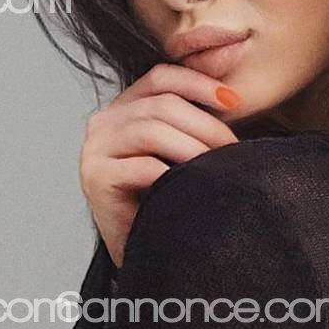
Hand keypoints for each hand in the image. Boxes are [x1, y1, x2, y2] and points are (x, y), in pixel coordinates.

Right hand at [79, 64, 240, 269]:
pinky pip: (143, 166)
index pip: (160, 78)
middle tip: (233, 148)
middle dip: (205, 124)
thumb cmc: (166, 200)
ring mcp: (94, 149)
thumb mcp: (179, 152)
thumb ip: (192, 122)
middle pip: (161, 105)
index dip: (198, 83)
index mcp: (123, 109)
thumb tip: (234, 97)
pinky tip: (192, 186)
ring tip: (218, 166)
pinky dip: (173, 174)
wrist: (145, 251)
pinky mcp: (95, 177)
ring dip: (193, 148)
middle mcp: (103, 122)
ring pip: (152, 131)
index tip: (234, 101)